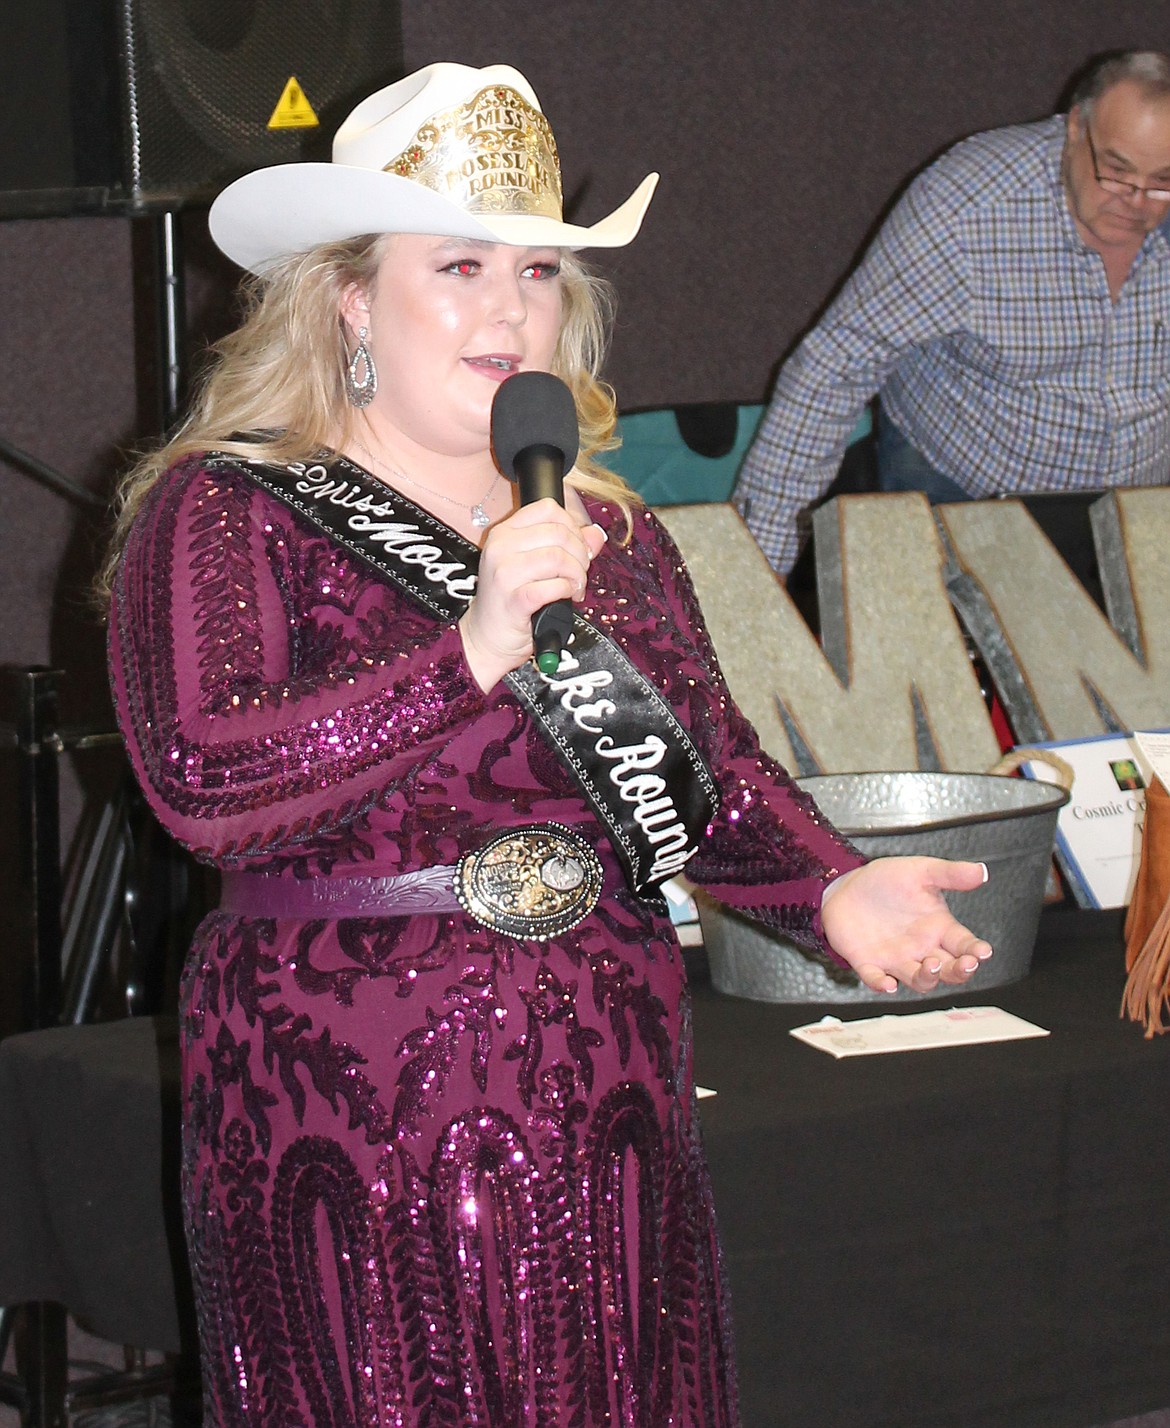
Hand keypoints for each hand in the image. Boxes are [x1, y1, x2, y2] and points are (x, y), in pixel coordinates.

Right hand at [459, 498, 606, 689]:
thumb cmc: (511, 600)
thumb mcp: (535, 566)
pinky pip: (554, 586)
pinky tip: (566, 598)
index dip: (572, 526)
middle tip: (579, 573)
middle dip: (580, 554)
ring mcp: (504, 573)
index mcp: (504, 533)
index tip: (576, 547)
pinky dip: (567, 590)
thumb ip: (567, 546)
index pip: (547, 508)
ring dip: (576, 575)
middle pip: (559, 533)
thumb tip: (595, 534)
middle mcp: (500, 547)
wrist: (486, 638)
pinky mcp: (514, 600)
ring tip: (574, 588)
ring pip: (558, 558)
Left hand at [820, 856, 992, 994]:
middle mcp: (921, 948)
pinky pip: (876, 979)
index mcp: (938, 927)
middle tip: (966, 963)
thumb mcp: (921, 871)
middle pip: (949, 970)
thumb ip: (950, 874)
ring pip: (920, 980)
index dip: (976, 950)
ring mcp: (897, 958)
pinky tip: (887, 983)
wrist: (847, 885)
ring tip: (932, 964)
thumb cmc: (886, 880)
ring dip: (928, 977)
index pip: (964, 944)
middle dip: (960, 970)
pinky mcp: (869, 963)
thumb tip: (981, 871)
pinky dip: (881, 984)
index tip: (983, 951)